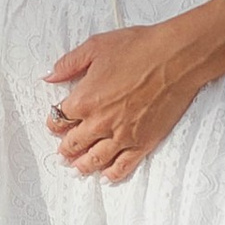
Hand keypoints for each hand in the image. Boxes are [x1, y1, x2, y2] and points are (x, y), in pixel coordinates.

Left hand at [44, 23, 209, 182]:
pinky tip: (106, 176)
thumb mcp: (95, 47)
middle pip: (74, 143)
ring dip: (83, 165)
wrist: (175, 58)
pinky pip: (124, 166)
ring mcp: (122, 136)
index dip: (55, 123)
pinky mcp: (143, 142)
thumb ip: (68, 64)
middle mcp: (99, 123)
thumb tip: (50, 76)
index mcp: (84, 100)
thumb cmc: (139, 48)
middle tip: (63, 153)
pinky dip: (113, 174)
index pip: (59, 119)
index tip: (55, 125)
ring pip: (95, 159)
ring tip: (77, 168)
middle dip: (66, 148)